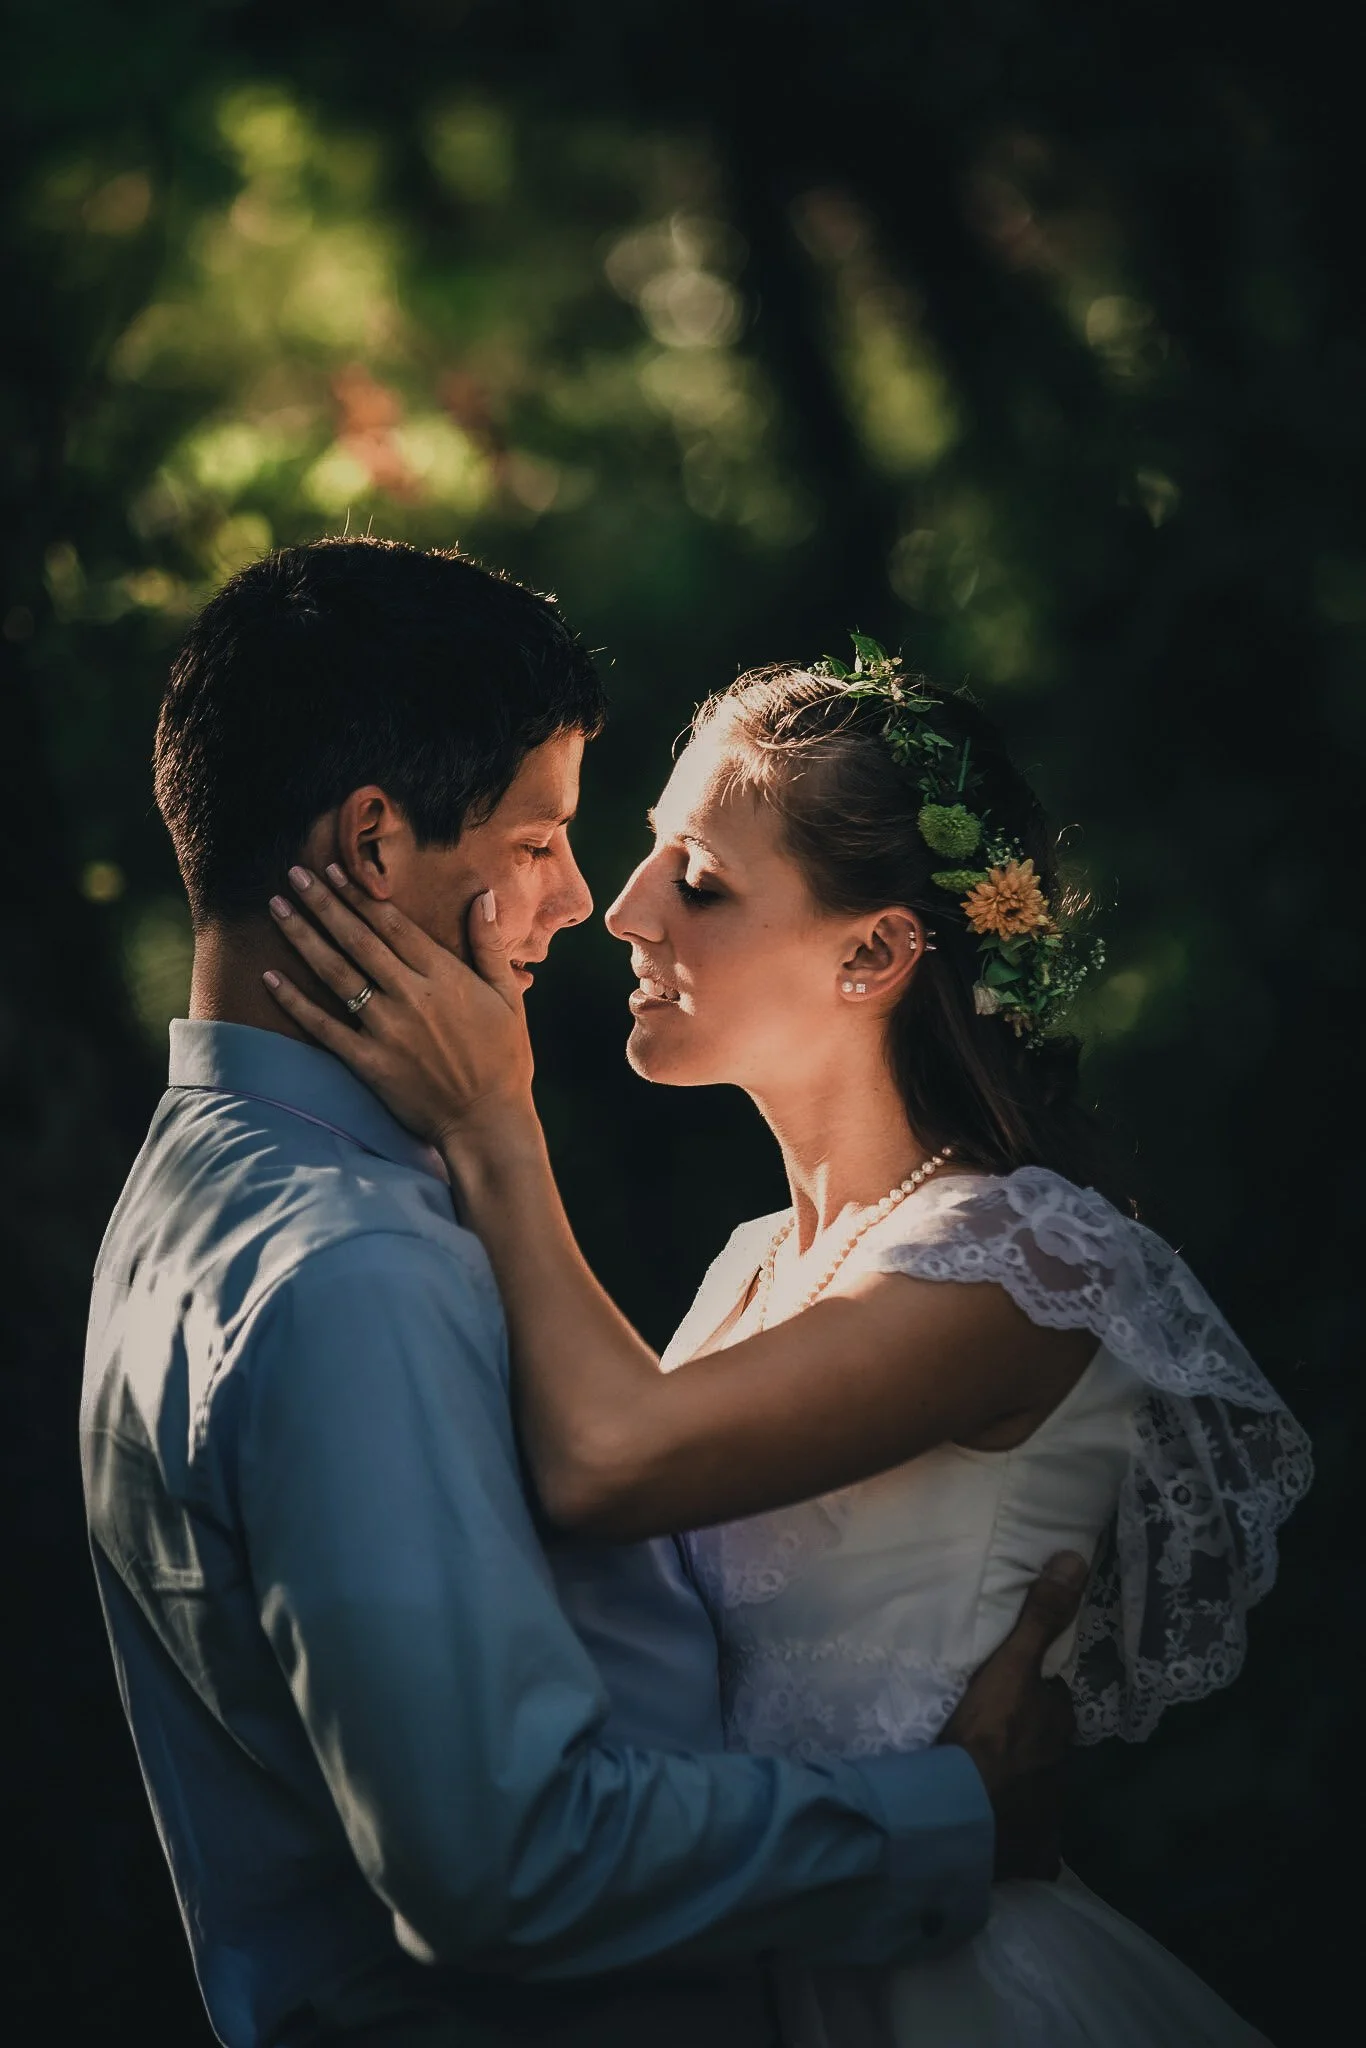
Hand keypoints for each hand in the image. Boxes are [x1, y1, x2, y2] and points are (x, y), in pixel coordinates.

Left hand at [262, 865, 534, 1147]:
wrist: (487, 1120)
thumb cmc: (504, 1057)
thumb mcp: (508, 996)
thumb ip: (489, 945)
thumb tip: (484, 897)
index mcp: (443, 976)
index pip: (392, 925)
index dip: (359, 895)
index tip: (334, 869)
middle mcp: (410, 996)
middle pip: (356, 939)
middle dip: (323, 903)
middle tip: (295, 873)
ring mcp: (386, 1029)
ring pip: (335, 973)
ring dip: (303, 938)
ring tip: (277, 908)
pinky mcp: (368, 1062)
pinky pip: (324, 1027)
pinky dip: (294, 1002)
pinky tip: (269, 977)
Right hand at [937, 1550, 1087, 1881]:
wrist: (961, 1815)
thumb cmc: (985, 1734)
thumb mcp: (1008, 1666)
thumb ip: (1039, 1618)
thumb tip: (1076, 1558)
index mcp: (1057, 1722)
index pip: (1053, 1700)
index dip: (1036, 1694)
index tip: (1013, 1691)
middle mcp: (1061, 1766)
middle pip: (1045, 1742)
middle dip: (1029, 1736)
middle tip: (994, 1728)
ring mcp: (1047, 1811)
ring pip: (1035, 1784)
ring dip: (1019, 1778)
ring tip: (986, 1774)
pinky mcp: (1029, 1850)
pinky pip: (1027, 1838)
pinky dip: (1017, 1831)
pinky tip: (997, 1829)